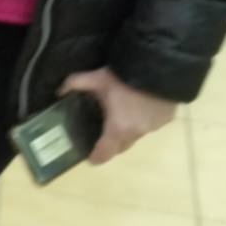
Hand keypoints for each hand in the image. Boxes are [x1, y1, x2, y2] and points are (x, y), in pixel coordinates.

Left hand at [59, 69, 177, 164]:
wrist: (161, 67)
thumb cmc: (125, 76)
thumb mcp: (97, 78)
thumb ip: (76, 84)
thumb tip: (59, 91)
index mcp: (118, 128)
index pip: (105, 153)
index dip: (96, 157)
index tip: (90, 158)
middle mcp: (136, 133)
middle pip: (121, 146)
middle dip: (111, 144)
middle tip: (103, 135)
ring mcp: (153, 127)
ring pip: (137, 136)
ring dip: (129, 130)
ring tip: (121, 117)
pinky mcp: (166, 119)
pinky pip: (151, 125)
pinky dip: (144, 120)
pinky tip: (140, 108)